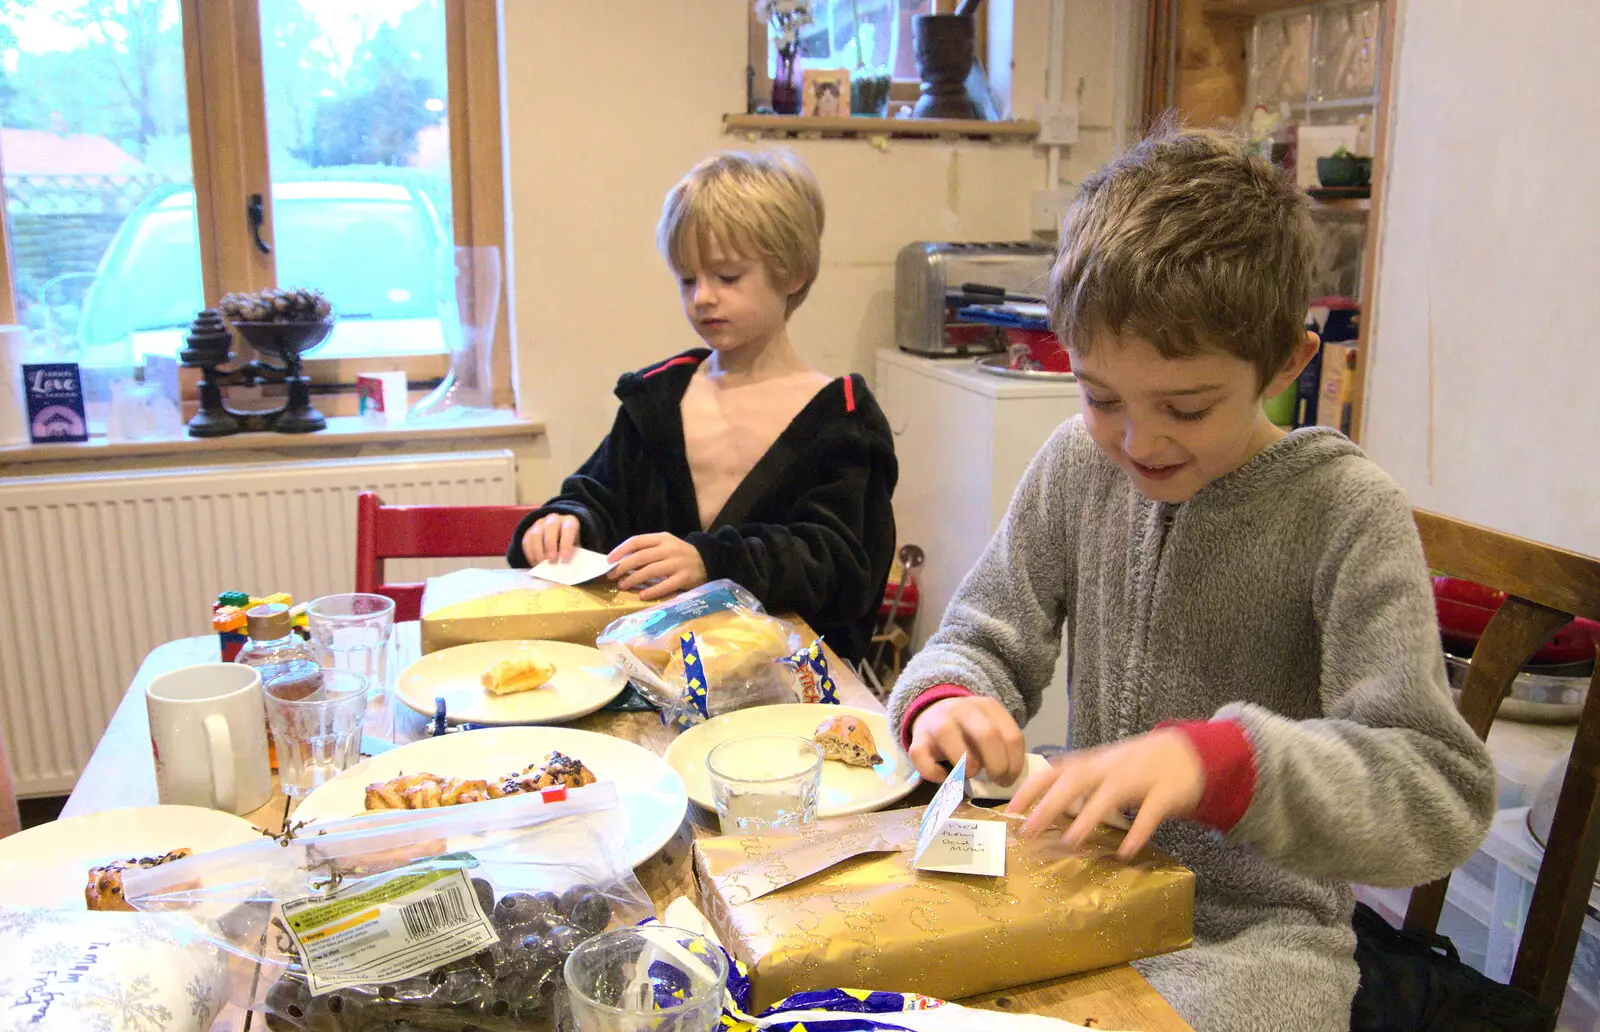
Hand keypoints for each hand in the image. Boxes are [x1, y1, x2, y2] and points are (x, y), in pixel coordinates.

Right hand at [521, 514, 579, 564]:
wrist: (559, 540)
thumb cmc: (570, 546)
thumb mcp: (576, 548)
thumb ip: (572, 555)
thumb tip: (568, 568)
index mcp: (569, 521)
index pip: (568, 529)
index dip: (566, 543)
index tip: (564, 558)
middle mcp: (554, 519)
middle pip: (550, 527)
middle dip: (550, 545)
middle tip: (552, 560)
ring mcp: (539, 524)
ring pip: (536, 534)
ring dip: (538, 551)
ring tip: (541, 565)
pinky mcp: (529, 532)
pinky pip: (526, 541)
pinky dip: (530, 554)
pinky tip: (534, 564)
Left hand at [607, 533, 706, 599]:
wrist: (708, 561)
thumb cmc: (680, 555)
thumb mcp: (665, 546)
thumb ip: (647, 551)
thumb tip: (620, 561)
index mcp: (662, 538)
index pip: (636, 541)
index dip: (620, 550)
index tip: (608, 561)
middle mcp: (669, 549)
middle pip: (641, 557)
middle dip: (623, 567)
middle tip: (612, 576)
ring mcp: (678, 563)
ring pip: (650, 571)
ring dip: (634, 579)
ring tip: (623, 585)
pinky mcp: (685, 578)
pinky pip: (665, 585)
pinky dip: (652, 591)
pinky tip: (642, 596)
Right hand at [906, 695, 1024, 783]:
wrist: (932, 712)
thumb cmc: (968, 730)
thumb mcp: (990, 728)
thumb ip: (1001, 745)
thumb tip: (1009, 776)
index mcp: (987, 706)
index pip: (1011, 736)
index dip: (1014, 763)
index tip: (1009, 779)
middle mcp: (962, 709)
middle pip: (986, 734)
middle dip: (996, 765)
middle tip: (995, 780)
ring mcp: (937, 722)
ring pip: (952, 741)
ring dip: (967, 766)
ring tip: (970, 774)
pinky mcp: (917, 739)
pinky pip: (922, 758)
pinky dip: (935, 774)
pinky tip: (945, 777)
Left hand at [1006, 729, 1203, 858]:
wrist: (1190, 751)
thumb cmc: (1140, 763)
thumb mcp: (1106, 765)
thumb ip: (1078, 777)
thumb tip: (1043, 795)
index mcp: (1096, 762)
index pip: (1057, 770)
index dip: (1032, 788)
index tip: (1011, 810)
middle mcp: (1113, 767)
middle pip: (1077, 781)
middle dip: (1051, 804)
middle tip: (1029, 830)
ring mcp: (1140, 778)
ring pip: (1110, 794)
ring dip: (1089, 817)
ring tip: (1070, 842)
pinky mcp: (1167, 792)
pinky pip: (1150, 813)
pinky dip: (1137, 831)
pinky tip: (1125, 852)